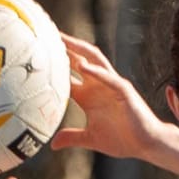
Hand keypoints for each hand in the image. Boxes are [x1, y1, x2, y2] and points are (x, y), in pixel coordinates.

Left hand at [54, 37, 165, 161]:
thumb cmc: (121, 139)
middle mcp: (98, 85)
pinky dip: (96, 71)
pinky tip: (83, 66)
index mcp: (88, 95)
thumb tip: (52, 144)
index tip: (34, 55)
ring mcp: (111, 86)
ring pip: (94, 60)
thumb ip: (71, 137)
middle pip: (78, 60)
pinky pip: (109, 78)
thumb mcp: (90, 138)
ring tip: (62, 39)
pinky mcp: (124, 91)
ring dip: (78, 49)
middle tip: (44, 33)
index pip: (66, 75)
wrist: (145, 144)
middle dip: (63, 47)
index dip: (52, 64)